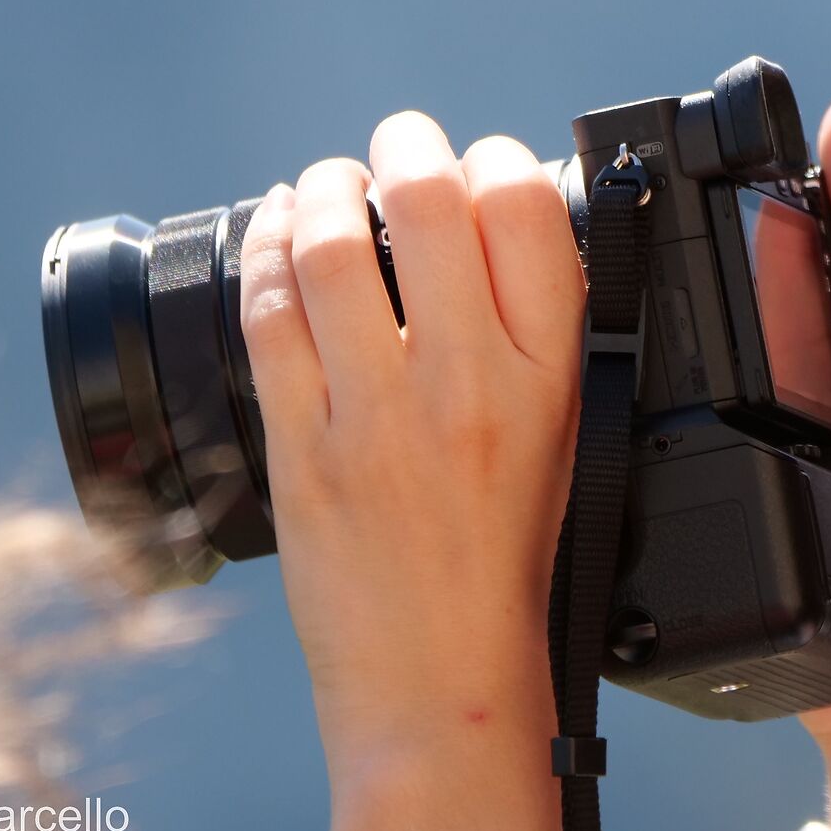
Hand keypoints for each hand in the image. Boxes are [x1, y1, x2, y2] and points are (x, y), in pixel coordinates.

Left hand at [238, 112, 583, 830]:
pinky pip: (269, 315)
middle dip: (405, 145)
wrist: (446, 691)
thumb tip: (488, 227)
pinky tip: (276, 230)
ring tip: (326, 180)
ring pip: (333, 246)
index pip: (528, 210)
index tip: (480, 161)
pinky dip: (267, 251)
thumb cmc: (512, 568)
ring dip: (323, 188)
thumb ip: (535, 334)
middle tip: (397, 140)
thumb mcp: (564, 436)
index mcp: (552, 376)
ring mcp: (379, 415)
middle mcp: (470, 383)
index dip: (496, 160)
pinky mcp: (302, 450)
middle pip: (429, 203)